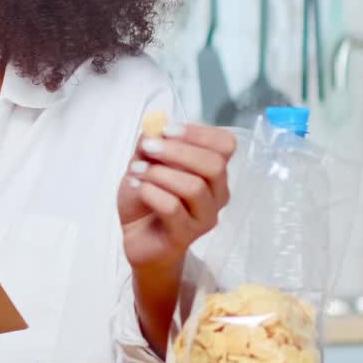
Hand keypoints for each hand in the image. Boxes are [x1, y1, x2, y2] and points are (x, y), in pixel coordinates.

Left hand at [118, 122, 235, 267]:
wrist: (137, 238)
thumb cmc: (147, 198)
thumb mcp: (144, 163)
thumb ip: (150, 144)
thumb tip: (154, 125)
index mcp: (212, 171)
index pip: (225, 145)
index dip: (198, 133)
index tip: (166, 130)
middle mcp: (217, 193)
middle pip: (214, 165)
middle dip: (177, 151)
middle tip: (147, 148)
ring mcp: (204, 217)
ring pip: (194, 187)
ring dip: (159, 173)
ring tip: (136, 171)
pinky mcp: (186, 236)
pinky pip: (173, 208)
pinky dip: (151, 192)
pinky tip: (137, 188)